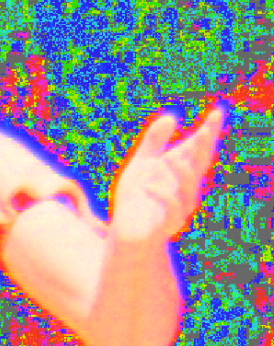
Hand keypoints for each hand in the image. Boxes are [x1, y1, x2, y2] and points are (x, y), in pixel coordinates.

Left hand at [110, 108, 224, 244]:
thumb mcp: (142, 165)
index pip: (197, 151)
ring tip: (169, 159)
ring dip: (179, 173)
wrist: (127, 232)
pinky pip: (170, 208)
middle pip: (198, 166)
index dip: (208, 133)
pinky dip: (162, 195)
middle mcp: (185, 190)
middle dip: (203, 149)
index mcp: (179, 174)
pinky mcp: (167, 223)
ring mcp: (179, 207)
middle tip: (206, 129)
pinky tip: (150, 185)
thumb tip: (172, 117)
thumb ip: (154, 143)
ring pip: (187, 188)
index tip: (217, 113)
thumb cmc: (137, 198)